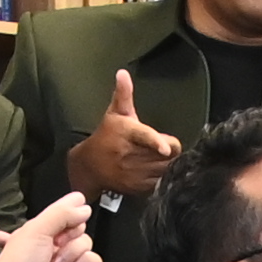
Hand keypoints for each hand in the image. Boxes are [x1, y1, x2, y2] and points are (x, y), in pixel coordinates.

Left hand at [0, 193, 106, 261]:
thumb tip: (85, 207)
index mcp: (43, 228)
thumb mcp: (36, 228)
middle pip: (80, 226)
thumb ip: (61, 213)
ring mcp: (68, 260)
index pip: (66, 211)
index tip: (73, 209)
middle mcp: (56, 243)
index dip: (72, 209)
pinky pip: (95, 261)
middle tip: (55, 243)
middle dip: (70, 233)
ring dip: (72, 252)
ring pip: (87, 242)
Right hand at [64, 68, 180, 202]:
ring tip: (161, 156)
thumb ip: (123, 94)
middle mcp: (130, 154)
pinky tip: (158, 169)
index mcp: (126, 132)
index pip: (144, 137)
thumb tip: (123, 73)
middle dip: (171, 148)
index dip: (156, 142)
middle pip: (166, 153)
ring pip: (165, 168)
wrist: (89, 166)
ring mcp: (135, 173)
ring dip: (170, 163)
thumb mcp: (114, 113)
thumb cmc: (105, 137)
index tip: (165, 147)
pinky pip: (162, 182)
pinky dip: (165, 176)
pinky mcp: (139, 187)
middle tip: (166, 144)